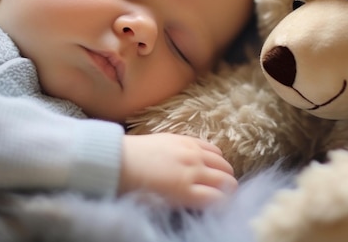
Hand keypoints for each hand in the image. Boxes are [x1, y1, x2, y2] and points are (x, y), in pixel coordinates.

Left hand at [119, 133, 236, 208]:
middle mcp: (194, 170)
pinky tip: (212, 161)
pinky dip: (217, 156)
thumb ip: (185, 204)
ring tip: (219, 178)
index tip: (222, 207)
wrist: (119, 161)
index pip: (219, 199)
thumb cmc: (135, 188)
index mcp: (185, 191)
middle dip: (229, 189)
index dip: (225, 205)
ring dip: (225, 172)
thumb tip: (204, 204)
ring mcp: (192, 152)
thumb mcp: (160, 205)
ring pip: (223, 162)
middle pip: (226, 180)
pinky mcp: (187, 139)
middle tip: (224, 193)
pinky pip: (212, 147)